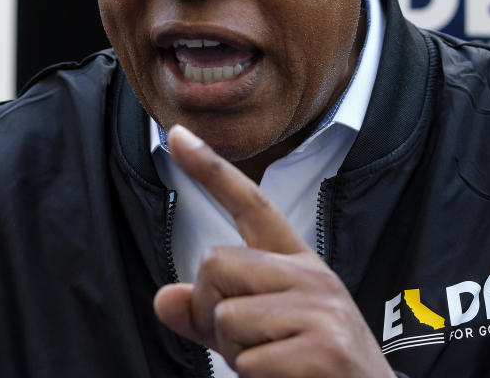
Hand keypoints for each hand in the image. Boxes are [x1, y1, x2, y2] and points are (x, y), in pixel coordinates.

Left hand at [153, 125, 393, 377]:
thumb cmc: (312, 369)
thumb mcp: (261, 334)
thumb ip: (211, 315)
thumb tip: (164, 298)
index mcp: (297, 264)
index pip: (251, 205)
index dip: (210, 169)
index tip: (176, 134)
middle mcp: (311, 276)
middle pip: (215, 265)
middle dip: (212, 312)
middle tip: (248, 343)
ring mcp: (322, 310)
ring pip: (226, 317)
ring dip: (235, 354)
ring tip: (276, 364)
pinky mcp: (324, 349)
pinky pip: (249, 362)